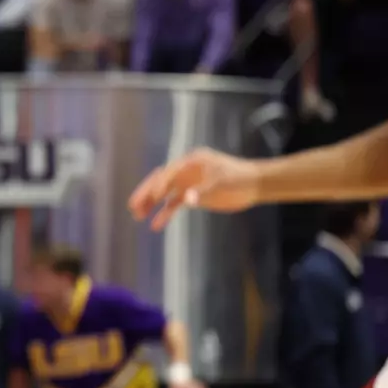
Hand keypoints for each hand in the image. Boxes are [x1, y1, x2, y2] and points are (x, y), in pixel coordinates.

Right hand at [127, 146, 262, 231]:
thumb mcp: (223, 183)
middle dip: (146, 193)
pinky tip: (155, 226)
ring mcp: (188, 183)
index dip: (160, 184)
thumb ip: (204, 192)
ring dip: (150, 203)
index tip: (153, 197)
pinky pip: (173, 204)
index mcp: (191, 162)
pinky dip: (164, 214)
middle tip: (133, 206)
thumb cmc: (240, 178)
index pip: (170, 172)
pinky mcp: (192, 196)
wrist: (254, 184)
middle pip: (160, 181)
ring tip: (137, 215)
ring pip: (163, 193)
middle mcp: (185, 171)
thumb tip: (187, 200)